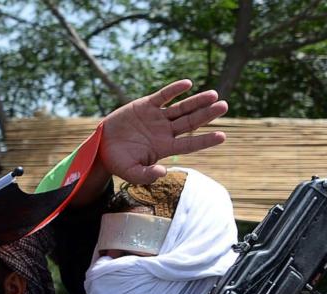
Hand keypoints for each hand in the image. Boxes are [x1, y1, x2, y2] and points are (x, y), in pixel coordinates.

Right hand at [98, 80, 227, 183]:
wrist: (101, 146)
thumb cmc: (118, 162)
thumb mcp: (131, 173)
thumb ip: (146, 175)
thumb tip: (163, 172)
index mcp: (164, 148)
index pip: (189, 144)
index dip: (205, 140)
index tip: (222, 136)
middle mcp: (164, 132)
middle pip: (190, 122)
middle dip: (207, 115)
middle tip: (224, 106)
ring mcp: (157, 118)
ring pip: (181, 108)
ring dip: (197, 101)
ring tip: (214, 95)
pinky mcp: (146, 106)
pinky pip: (163, 96)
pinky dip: (175, 90)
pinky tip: (188, 84)